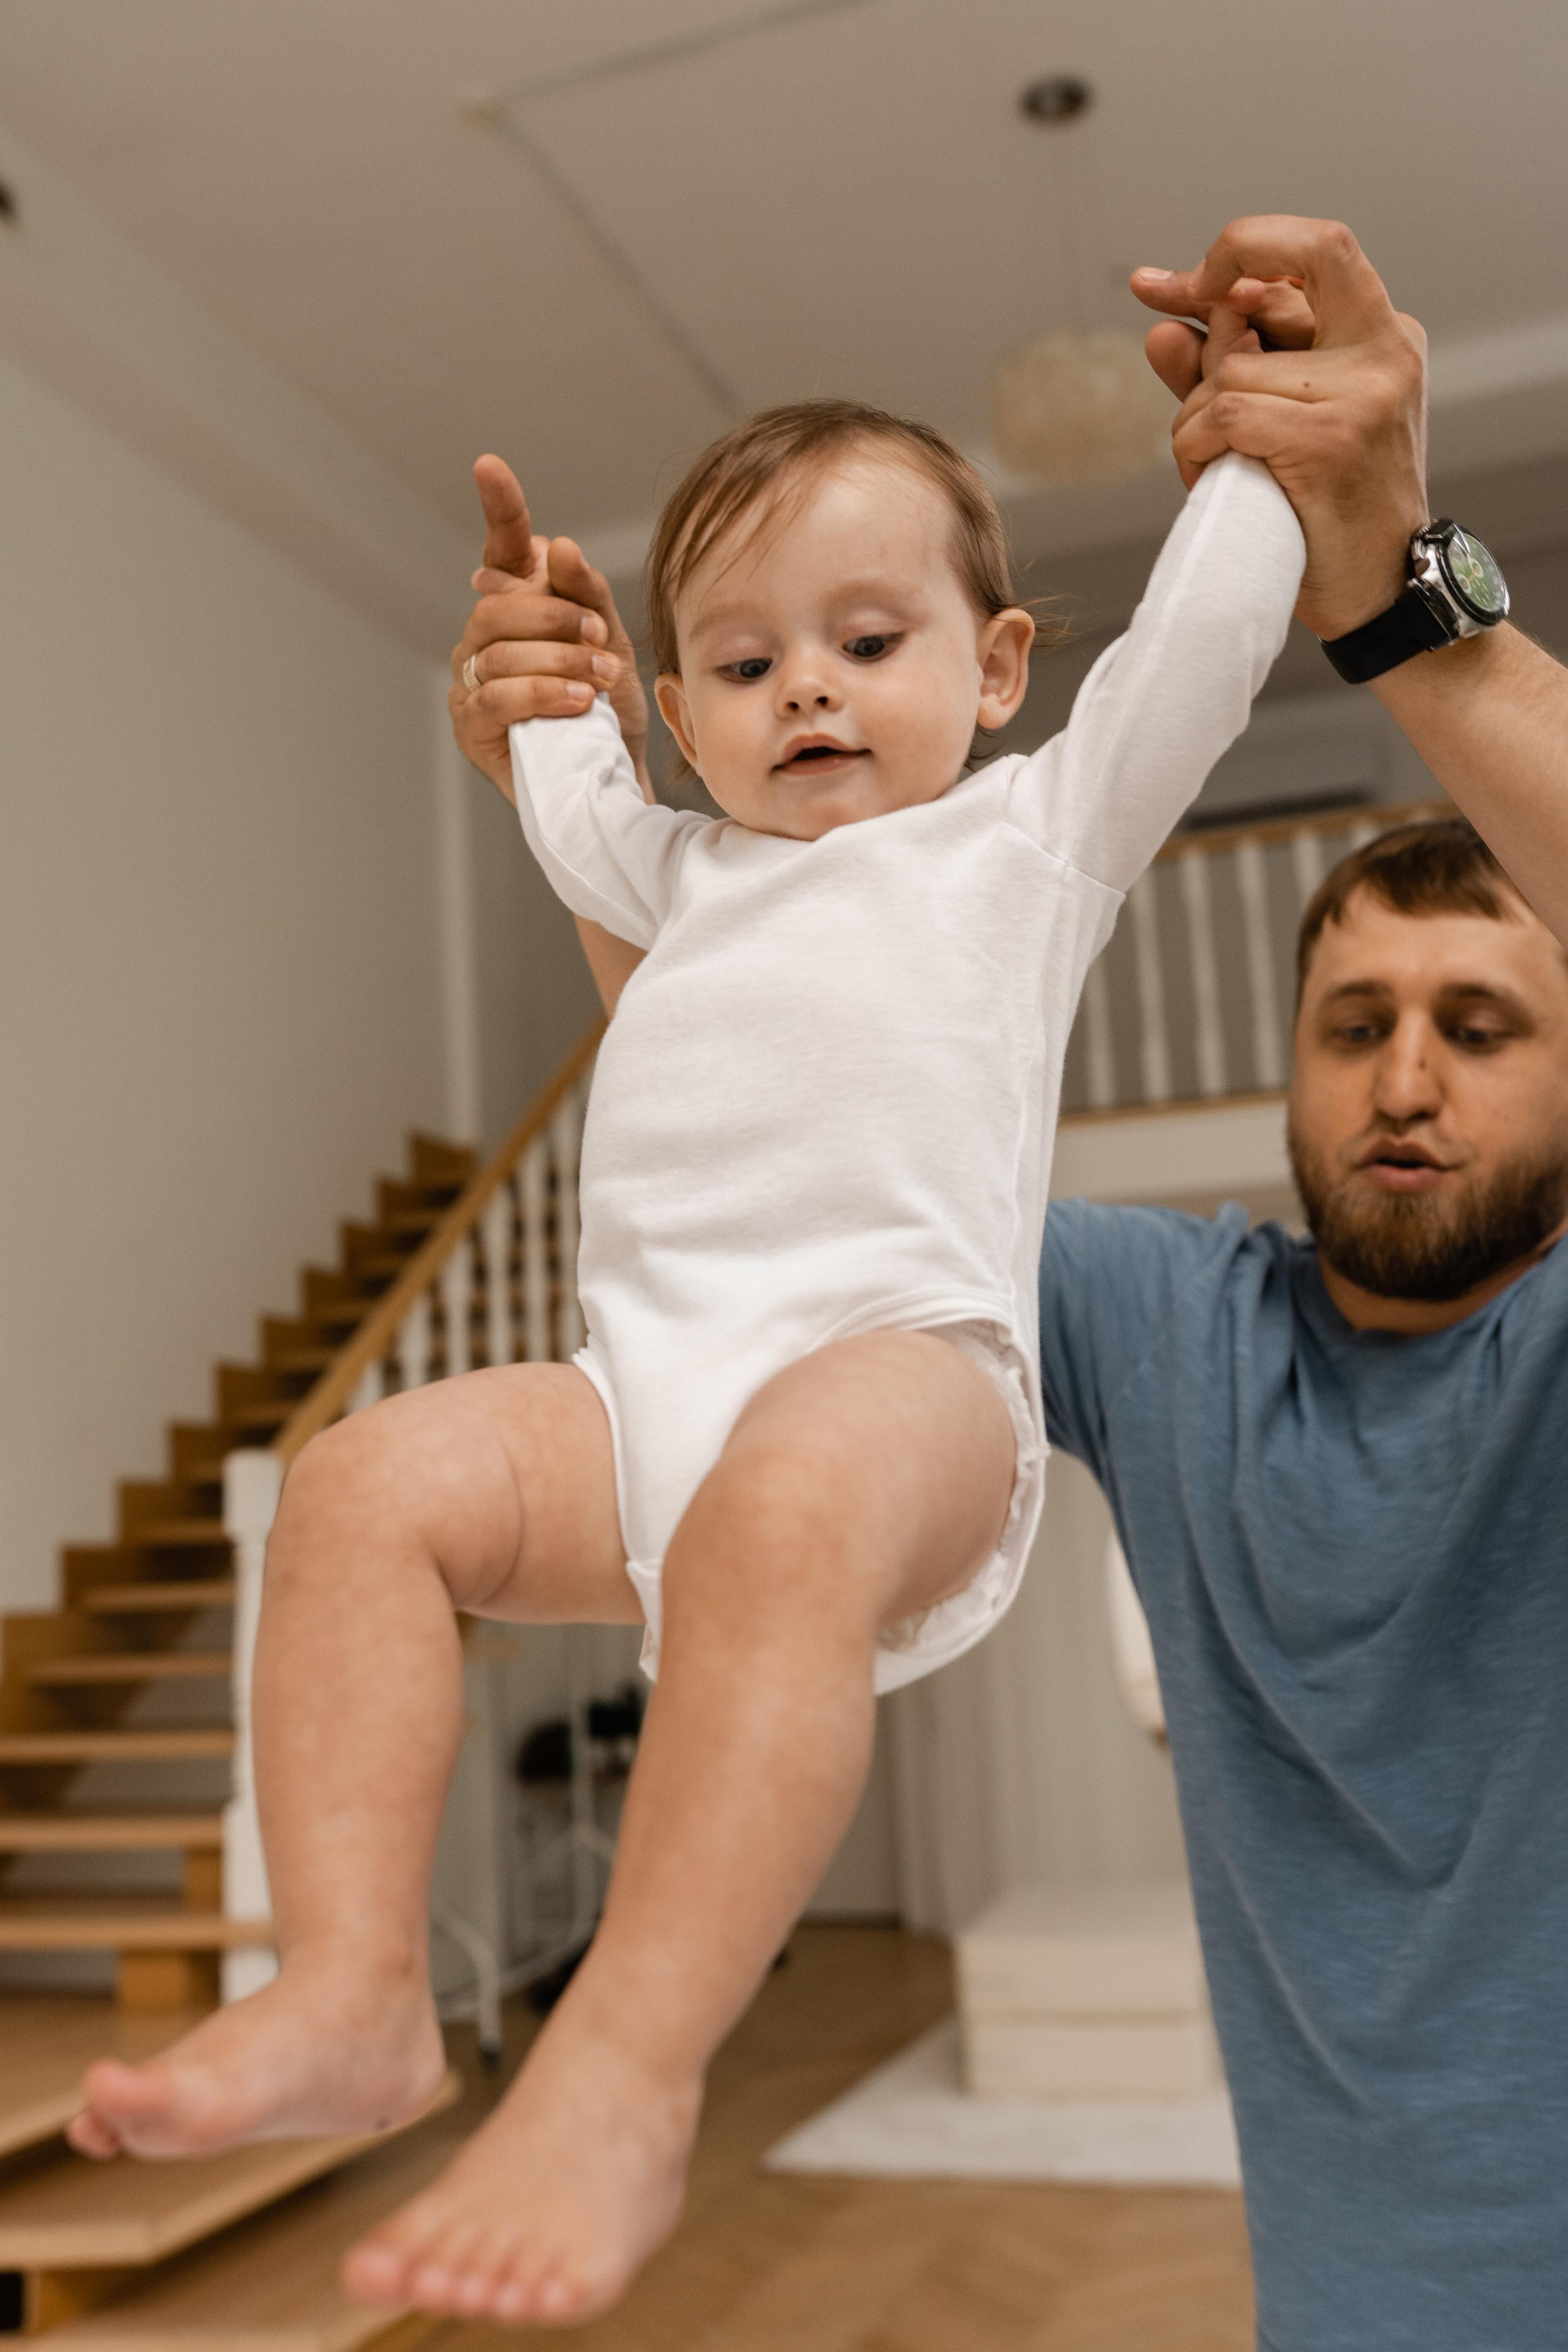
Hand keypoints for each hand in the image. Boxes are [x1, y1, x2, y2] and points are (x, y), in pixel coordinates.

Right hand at [449, 456, 649, 799]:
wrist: (615, 779)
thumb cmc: (610, 710)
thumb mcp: (610, 644)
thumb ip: (588, 594)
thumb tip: (557, 546)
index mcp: (518, 605)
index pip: (504, 549)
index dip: (499, 508)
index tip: (489, 466)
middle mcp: (484, 638)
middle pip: (499, 605)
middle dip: (555, 619)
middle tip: (598, 641)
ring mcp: (469, 681)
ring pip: (499, 652)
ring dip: (559, 663)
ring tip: (600, 682)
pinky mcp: (470, 726)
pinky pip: (497, 696)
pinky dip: (542, 694)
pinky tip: (577, 703)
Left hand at [1130, 217, 1427, 638]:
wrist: (1379, 591)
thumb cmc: (1330, 512)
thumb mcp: (1279, 426)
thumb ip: (1227, 373)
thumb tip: (1162, 329)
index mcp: (1385, 333)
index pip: (1314, 250)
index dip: (1240, 248)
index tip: (1177, 282)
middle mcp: (1385, 348)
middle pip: (1258, 301)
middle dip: (1197, 330)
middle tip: (1165, 349)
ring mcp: (1363, 391)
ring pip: (1228, 373)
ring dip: (1192, 423)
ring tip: (1213, 468)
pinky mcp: (1329, 436)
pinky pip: (1224, 415)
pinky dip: (1196, 448)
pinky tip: (1208, 479)